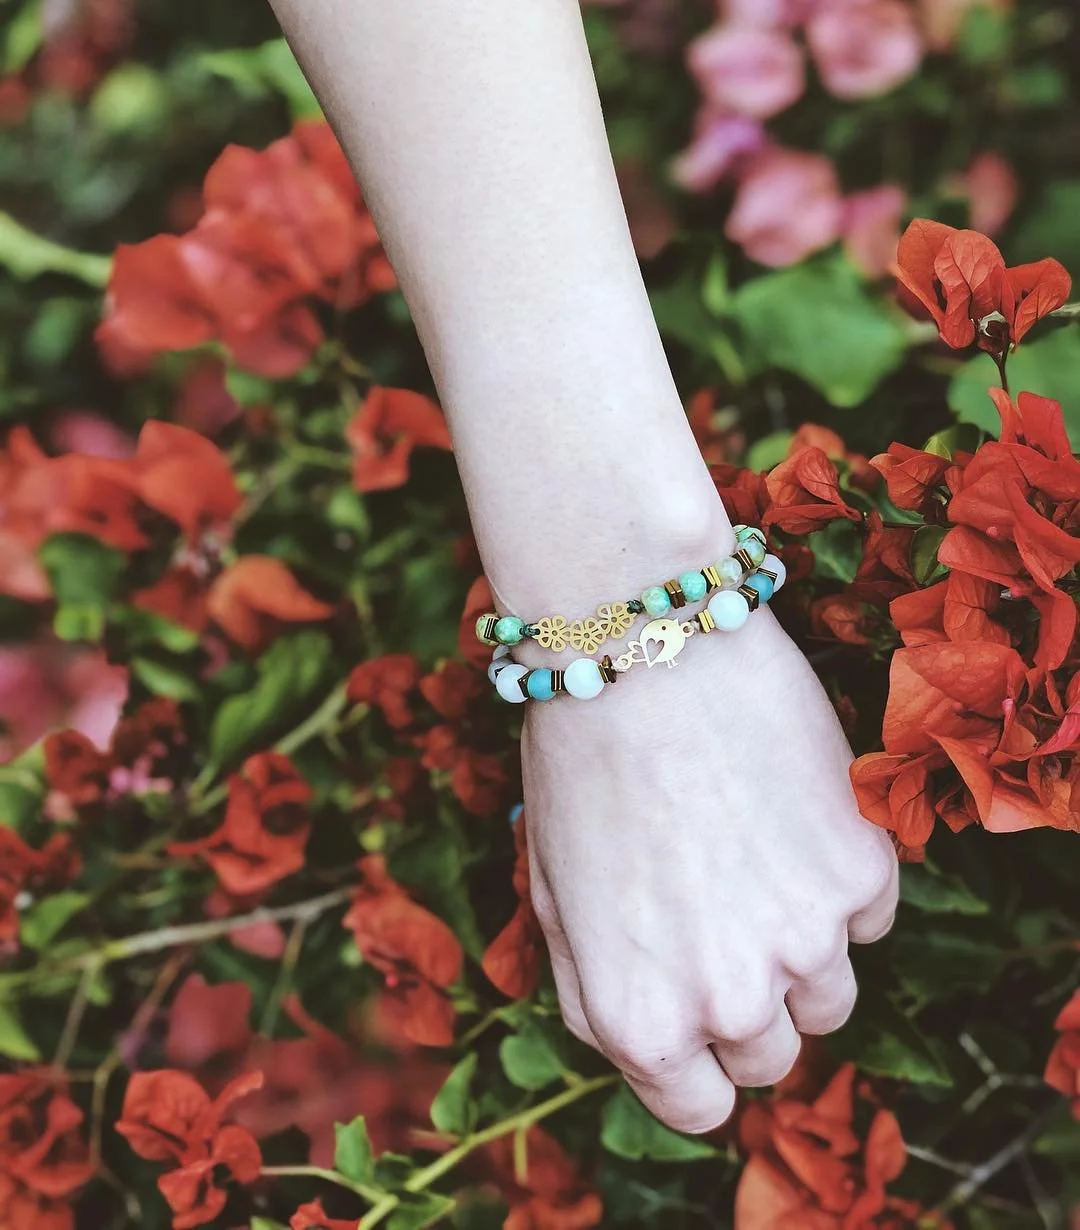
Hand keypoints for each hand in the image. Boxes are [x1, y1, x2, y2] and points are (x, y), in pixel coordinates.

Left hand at [521, 607, 897, 1132]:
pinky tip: (785, 814)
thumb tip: (654, 1040)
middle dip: (746, 1006)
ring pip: (830, 996)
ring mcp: (807, 939)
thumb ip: (602, 991)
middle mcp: (729, 1001)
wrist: (639, 645)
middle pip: (771, 1059)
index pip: (700, 1111)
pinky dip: (836, 881)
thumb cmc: (577, 762)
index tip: (699, 1022)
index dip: (697, 1067)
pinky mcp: (862, 869)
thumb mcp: (554, 897)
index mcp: (638, 1019)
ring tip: (750, 859)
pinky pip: (867, 916)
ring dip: (798, 949)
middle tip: (717, 916)